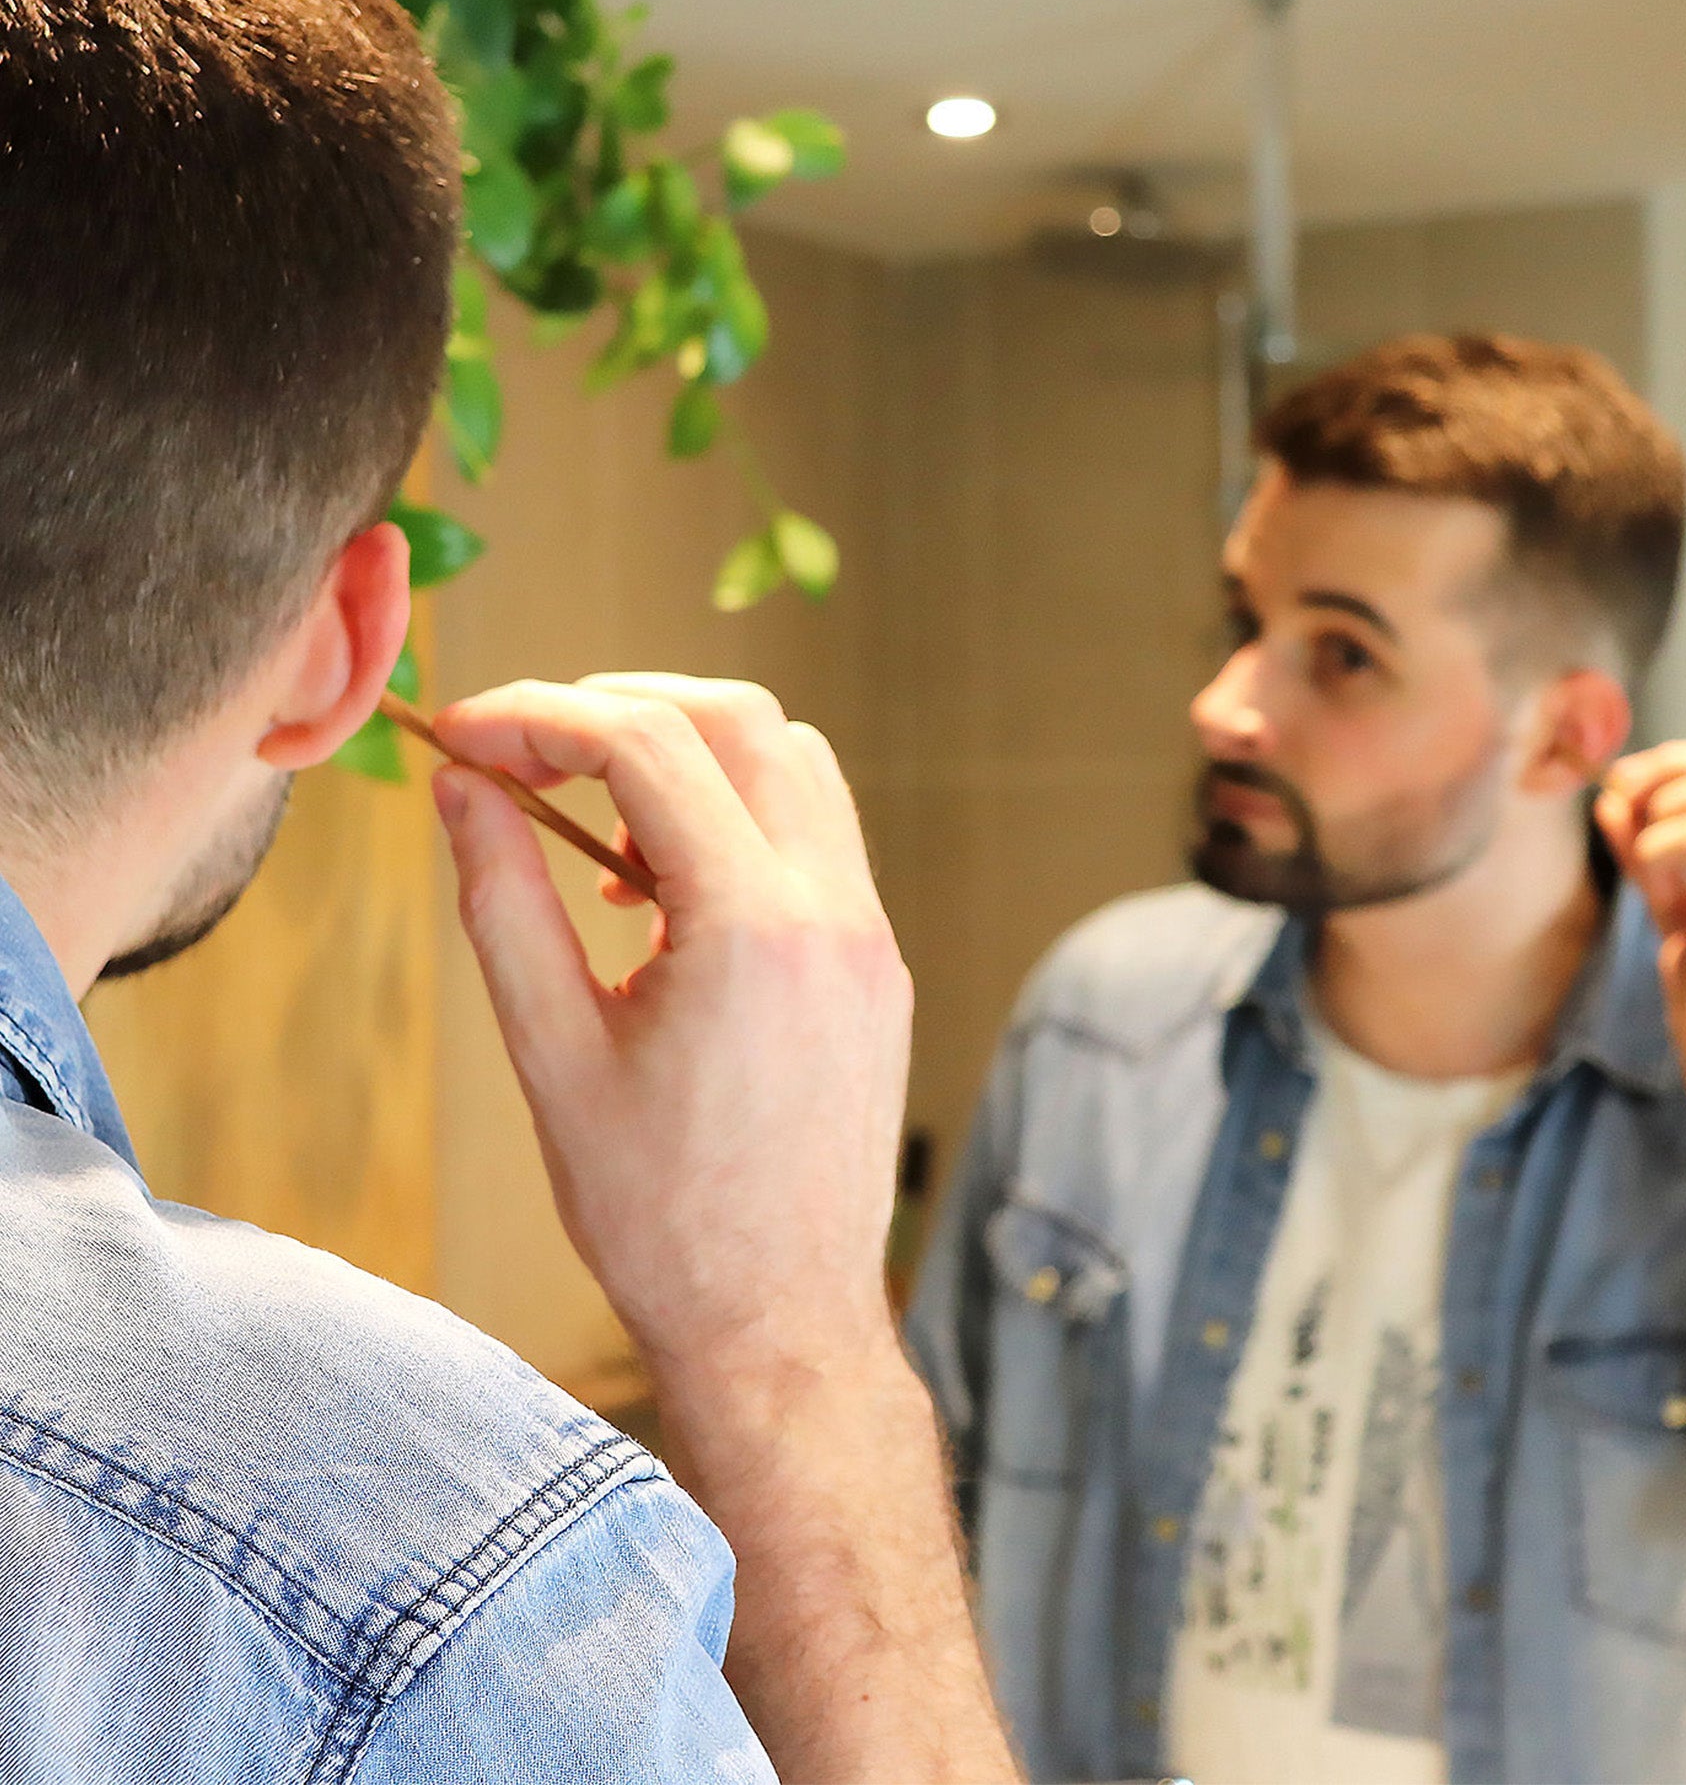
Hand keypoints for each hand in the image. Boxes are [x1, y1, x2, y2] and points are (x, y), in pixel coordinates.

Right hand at [428, 675, 912, 1388]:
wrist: (780, 1323)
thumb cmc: (660, 1216)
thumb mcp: (552, 1055)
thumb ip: (503, 902)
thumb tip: (463, 787)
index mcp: (753, 928)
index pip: (645, 744)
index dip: (537, 715)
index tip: (462, 732)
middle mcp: (834, 910)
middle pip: (736, 719)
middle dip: (616, 707)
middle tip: (522, 751)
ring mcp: (871, 933)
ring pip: (791, 761)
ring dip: (686, 754)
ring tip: (591, 828)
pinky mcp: (879, 962)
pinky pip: (815, 832)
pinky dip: (735, 814)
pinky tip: (659, 889)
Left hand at [1599, 742, 1685, 1109]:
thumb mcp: (1676, 919)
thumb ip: (1649, 860)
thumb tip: (1610, 796)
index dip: (1673, 761)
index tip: (1620, 786)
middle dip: (1659, 774)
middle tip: (1622, 809)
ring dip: (1661, 824)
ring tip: (1660, 880)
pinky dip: (1662, 850)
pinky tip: (1664, 891)